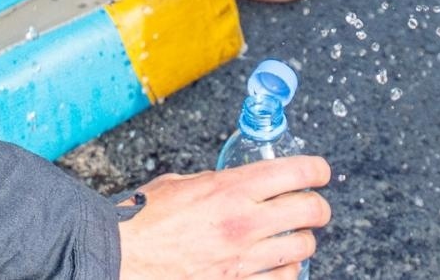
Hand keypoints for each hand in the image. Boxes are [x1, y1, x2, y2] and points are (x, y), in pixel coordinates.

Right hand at [118, 156, 330, 279]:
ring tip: (295, 238)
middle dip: (318, 207)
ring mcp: (242, 259)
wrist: (119, 257)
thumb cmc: (140, 220)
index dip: (317, 170)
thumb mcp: (179, 183)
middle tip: (314, 206)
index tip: (320, 172)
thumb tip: (232, 183)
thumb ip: (213, 182)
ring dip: (303, 241)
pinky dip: (285, 271)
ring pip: (302, 248)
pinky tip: (278, 265)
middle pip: (310, 211)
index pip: (296, 172)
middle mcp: (243, 222)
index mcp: (229, 188)